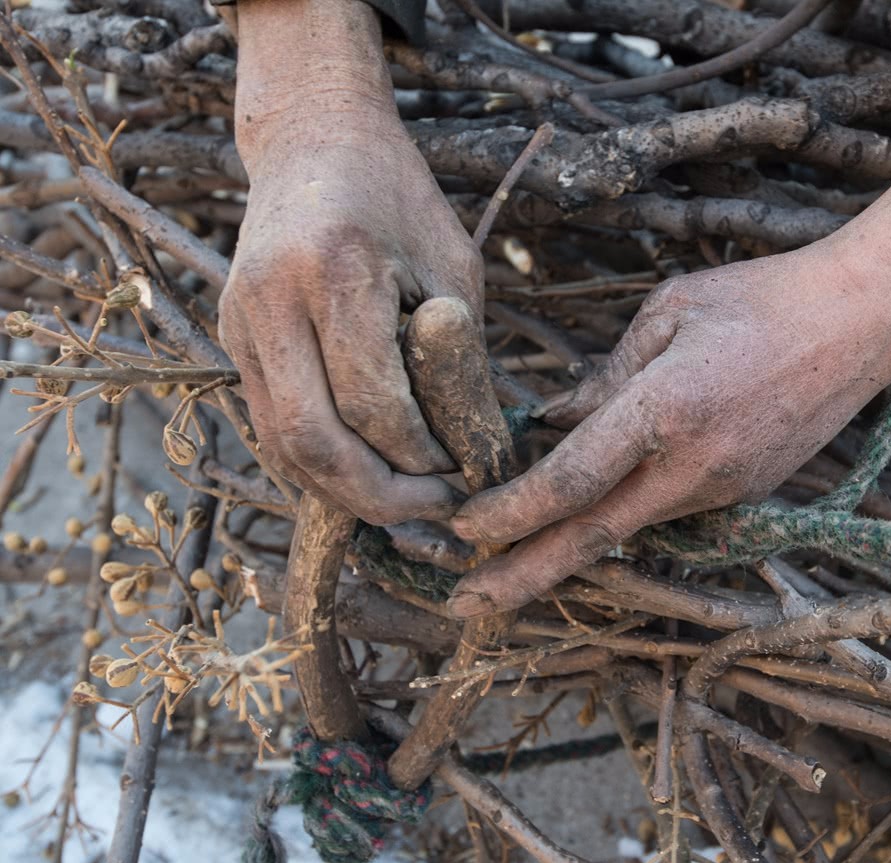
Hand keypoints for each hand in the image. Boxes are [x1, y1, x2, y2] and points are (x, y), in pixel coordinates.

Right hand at [219, 0, 477, 524]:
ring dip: (344, 491)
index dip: (421, 457)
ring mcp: (238, 322)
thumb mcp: (454, 267)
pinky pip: (270, 425)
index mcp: (336, 270)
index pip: (372, 403)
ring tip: (405, 502)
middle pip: (313, 440)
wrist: (312, 139)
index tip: (464, 474)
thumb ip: (459, 357)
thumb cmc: (400, 200)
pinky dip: (316, 465)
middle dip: (378, 496)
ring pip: (281, 446)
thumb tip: (474, 454)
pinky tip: (366, 475)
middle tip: (435, 509)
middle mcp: (271, 300)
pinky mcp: (230, 338)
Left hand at [447, 154, 890, 617]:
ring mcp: (726, 489)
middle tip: (464, 607)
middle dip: (522, 577)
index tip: (463, 526)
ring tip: (509, 557)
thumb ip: (606, 376)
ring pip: (630, 525)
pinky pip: (668, 510)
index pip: (572, 480)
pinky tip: (589, 511)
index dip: (511, 511)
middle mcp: (696, 466)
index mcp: (668, 409)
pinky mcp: (746, 494)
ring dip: (569, 543)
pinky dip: (621, 514)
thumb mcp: (669, 311)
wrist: (863, 322)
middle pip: (593, 537)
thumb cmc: (762, 298)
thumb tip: (553, 421)